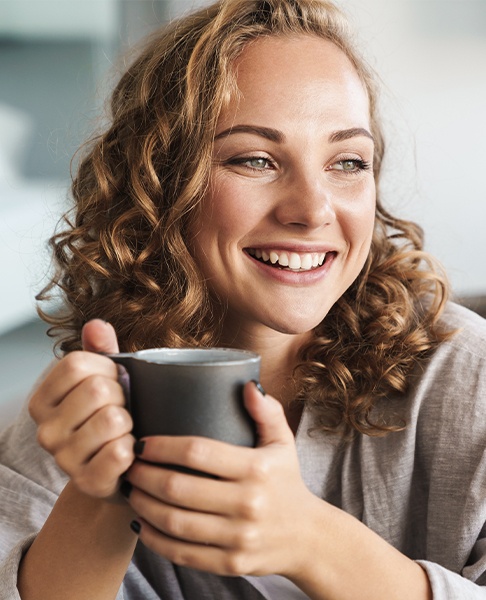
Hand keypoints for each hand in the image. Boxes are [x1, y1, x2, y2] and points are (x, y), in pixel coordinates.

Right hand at [29, 320, 134, 498]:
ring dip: (129, 423)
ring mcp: (63, 458)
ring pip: (113, 419)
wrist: (118, 470)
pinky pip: (120, 451)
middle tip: (121, 409)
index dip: (106, 368)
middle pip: (97, 389)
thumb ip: (101, 350)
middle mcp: (46, 430)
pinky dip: (133, 449)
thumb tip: (97, 325)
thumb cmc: (110, 417)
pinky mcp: (87, 481)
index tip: (113, 382)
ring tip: (122, 432)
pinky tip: (127, 453)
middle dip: (122, 396)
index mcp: (43, 399)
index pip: (76, 363)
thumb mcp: (105, 379)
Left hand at [122, 382, 316, 578]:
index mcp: (257, 469)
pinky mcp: (230, 564)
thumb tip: (247, 385)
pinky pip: (182, 553)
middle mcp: (248, 504)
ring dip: (143, 505)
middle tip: (128, 465)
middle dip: (144, 475)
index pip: (198, 452)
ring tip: (130, 491)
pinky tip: (141, 524)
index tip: (142, 442)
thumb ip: (267, 412)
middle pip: (179, 488)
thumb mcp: (283, 442)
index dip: (162, 446)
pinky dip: (154, 539)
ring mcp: (238, 538)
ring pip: (174, 522)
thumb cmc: (287, 481)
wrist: (307, 537)